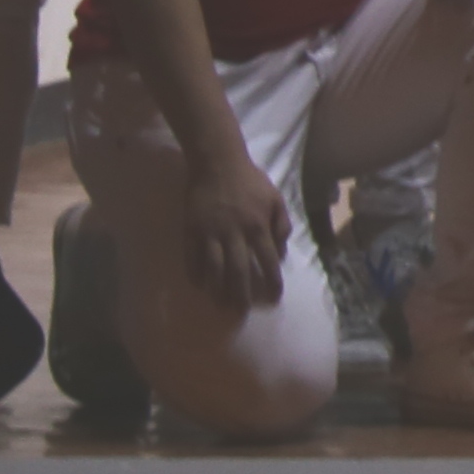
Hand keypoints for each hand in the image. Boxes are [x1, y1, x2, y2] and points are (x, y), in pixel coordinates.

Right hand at [188, 156, 291, 310]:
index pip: (268, 260)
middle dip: (242, 293)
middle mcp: (235, 233)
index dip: (272, 280)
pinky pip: (192, 257)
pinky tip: (199, 284)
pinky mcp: (192, 229)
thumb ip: (282, 224)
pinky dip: (195, 272)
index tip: (274, 297)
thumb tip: (282, 251)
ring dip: (218, 288)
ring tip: (220, 303)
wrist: (218, 163)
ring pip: (215, 268)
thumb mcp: (275, 198)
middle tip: (242, 310)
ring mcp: (211, 232)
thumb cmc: (250, 181)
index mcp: (258, 226)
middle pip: (239, 270)